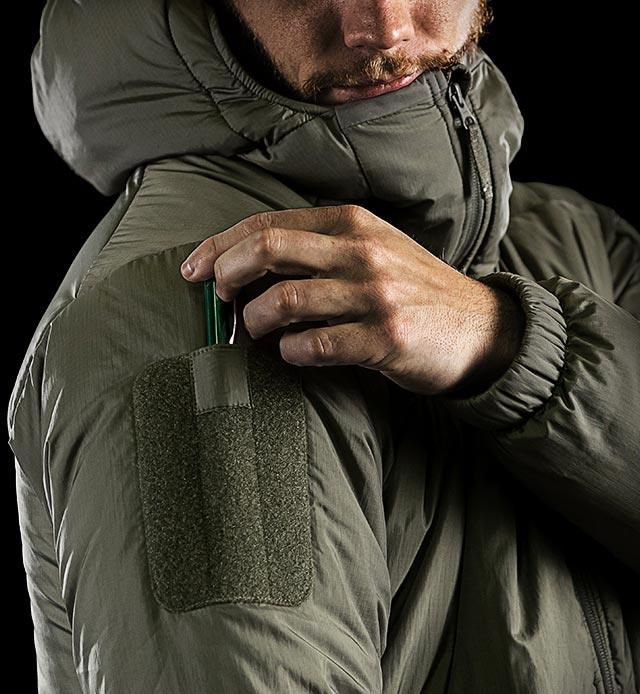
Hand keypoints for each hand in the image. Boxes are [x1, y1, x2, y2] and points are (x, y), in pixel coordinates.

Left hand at [180, 205, 524, 395]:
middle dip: (226, 275)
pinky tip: (293, 353)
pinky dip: (291, 352)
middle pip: (268, 251)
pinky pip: (315, 345)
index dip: (220, 246)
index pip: (267, 224)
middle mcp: (361, 251)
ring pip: (285, 301)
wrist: (478, 327)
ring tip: (256, 332)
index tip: (194, 270)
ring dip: (257, 321)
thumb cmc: (414, 289)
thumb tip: (249, 268)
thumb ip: (319, 250)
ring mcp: (374, 294)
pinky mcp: (384, 337)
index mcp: (351, 223)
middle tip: (218, 300)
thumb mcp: (373, 249)